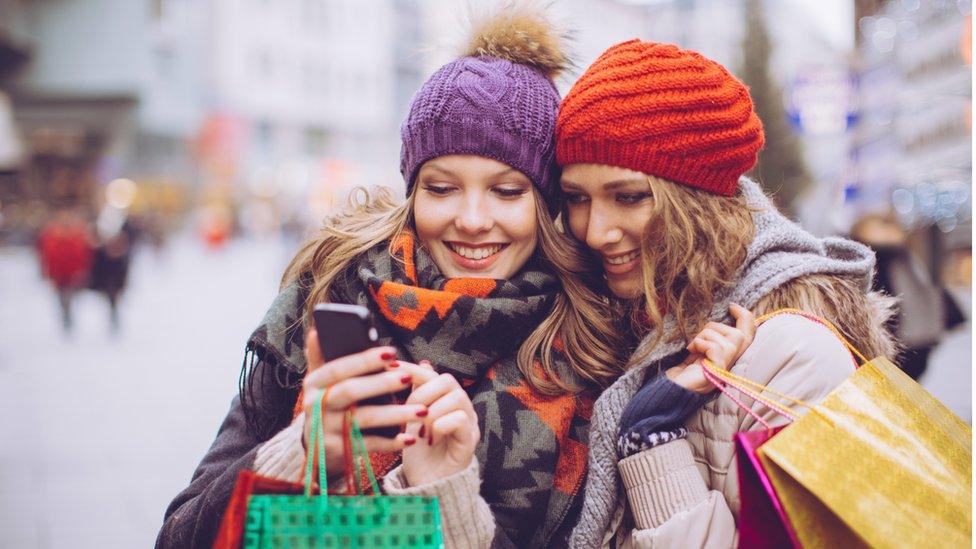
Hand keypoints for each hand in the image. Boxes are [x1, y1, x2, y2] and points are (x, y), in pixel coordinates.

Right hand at [302, 330, 425, 477]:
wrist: (317, 449)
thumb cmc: (327, 405)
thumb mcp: (320, 383)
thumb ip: (320, 358)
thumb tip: (317, 330)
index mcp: (313, 383)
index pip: (338, 368)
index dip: (364, 360)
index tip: (392, 353)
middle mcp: (315, 406)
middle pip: (350, 392)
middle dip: (381, 383)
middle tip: (408, 378)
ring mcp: (325, 431)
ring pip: (363, 419)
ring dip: (395, 414)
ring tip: (422, 411)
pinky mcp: (337, 452)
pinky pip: (367, 445)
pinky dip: (390, 442)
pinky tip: (409, 438)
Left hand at [399, 361, 479, 486]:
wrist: (427, 487)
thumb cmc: (419, 453)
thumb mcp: (409, 420)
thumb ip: (411, 395)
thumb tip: (406, 364)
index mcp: (445, 399)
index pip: (432, 374)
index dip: (412, 369)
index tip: (390, 367)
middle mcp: (461, 407)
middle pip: (447, 380)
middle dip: (423, 393)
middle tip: (409, 412)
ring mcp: (468, 422)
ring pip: (456, 397)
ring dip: (431, 412)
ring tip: (420, 430)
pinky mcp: (470, 440)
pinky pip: (459, 419)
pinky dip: (440, 426)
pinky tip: (429, 439)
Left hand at [666, 303, 755, 393]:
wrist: (669, 391)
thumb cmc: (680, 372)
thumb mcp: (697, 350)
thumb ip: (708, 338)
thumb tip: (714, 319)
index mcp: (728, 357)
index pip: (748, 335)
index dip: (745, 317)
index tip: (732, 306)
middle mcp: (731, 364)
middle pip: (742, 335)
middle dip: (717, 327)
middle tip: (698, 337)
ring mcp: (726, 369)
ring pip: (730, 338)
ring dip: (706, 335)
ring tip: (693, 346)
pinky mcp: (718, 372)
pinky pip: (717, 348)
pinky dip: (702, 344)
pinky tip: (692, 351)